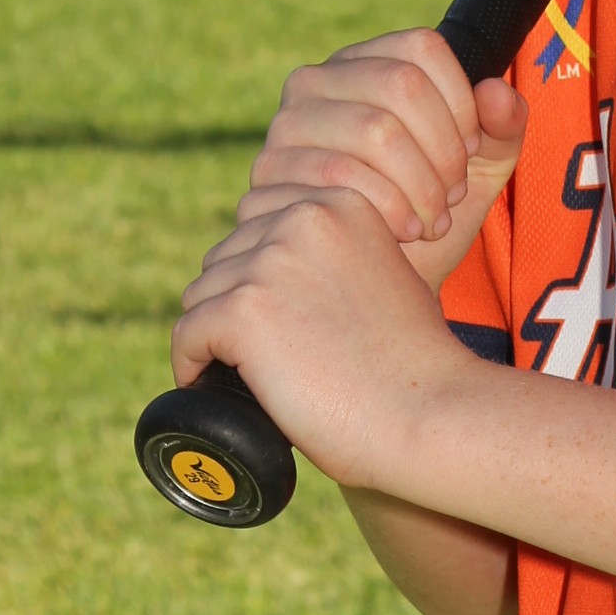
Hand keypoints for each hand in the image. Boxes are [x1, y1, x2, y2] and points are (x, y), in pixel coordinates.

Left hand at [172, 186, 485, 491]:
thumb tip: (289, 272)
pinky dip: (191, 363)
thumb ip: (342, 252)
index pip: (258, 216)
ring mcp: (270, 263)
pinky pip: (187, 334)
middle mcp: (303, 218)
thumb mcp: (388, 273)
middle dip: (234, 300)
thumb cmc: (416, 362)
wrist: (428, 412)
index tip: (272, 312)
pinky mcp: (243, 311)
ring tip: (247, 371)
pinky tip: (210, 382)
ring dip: (214, 334)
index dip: (257, 267)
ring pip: (201, 296)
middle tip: (263, 351)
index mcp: (340, 202)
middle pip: (224, 255)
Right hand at [238, 33, 525, 292]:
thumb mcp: (481, 170)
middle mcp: (316, 81)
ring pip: (374, 129)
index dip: (461, 103)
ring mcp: (287, 124)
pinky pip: (340, 176)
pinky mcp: (271, 172)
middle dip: (443, 149)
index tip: (471, 150)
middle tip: (454, 195)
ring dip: (420, 183)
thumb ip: (502, 127)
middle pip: (401, 85)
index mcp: (366, 63)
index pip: (421, 48)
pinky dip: (387, 208)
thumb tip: (498, 93)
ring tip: (433, 218)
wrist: (373, 282)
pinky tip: (404, 232)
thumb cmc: (426, 214)